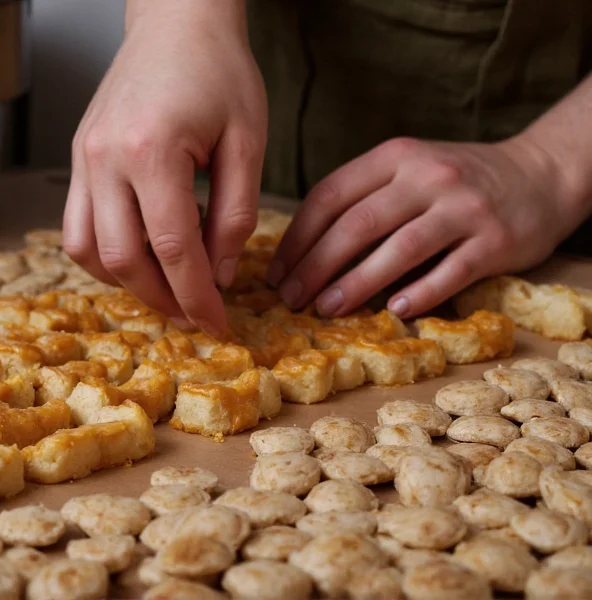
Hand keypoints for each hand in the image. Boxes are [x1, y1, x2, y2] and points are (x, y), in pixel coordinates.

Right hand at [62, 0, 266, 335]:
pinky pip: (77, 226)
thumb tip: (220, 276)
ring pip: (87, 250)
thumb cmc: (219, 71)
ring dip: (126, 281)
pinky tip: (140, 256)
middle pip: (123, 258)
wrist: (176, 20)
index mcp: (151, 150)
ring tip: (167, 289)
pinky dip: (105, 254)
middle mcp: (104, 158)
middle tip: (195, 315)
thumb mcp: (248, 142)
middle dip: (162, 299)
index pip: (174, 248)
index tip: (217, 325)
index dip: (198, 296)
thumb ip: (235, 215)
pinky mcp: (78, 158)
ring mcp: (83, 158)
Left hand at [268, 135, 579, 318]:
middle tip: (291, 298)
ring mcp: (464, 207)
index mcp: (395, 157)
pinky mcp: (495, 240)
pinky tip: (394, 311)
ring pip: (399, 249)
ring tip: (326, 309)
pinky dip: (420, 293)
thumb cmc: (456, 181)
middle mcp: (427, 176)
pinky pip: (450, 272)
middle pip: (357, 225)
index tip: (276, 272)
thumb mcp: (407, 171)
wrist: (541, 174)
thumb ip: (363, 200)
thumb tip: (303, 255)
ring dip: (356, 283)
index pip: (330, 196)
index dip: (297, 238)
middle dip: (316, 266)